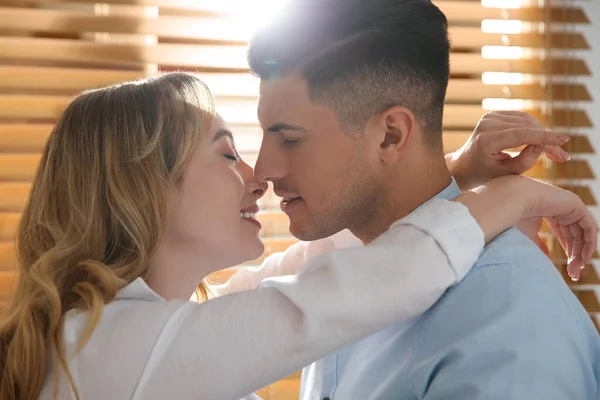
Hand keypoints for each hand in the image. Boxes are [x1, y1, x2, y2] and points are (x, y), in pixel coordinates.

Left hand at [448, 111, 570, 190]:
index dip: (543, 137)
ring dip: (543, 135)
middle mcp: (486, 124)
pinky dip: (534, 129)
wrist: (463, 166)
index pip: (520, 134)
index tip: (563, 140)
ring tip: (554, 153)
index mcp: (485, 141)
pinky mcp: (494, 114)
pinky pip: (522, 119)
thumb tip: (540, 145)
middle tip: (562, 157)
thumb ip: (524, 162)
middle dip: (547, 141)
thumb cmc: (482, 175)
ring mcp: (489, 117)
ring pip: (527, 121)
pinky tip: (540, 143)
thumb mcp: (504, 175)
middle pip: (526, 127)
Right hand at [509, 177, 595, 280]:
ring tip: (577, 268)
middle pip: (576, 236)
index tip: (570, 270)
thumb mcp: (529, 236)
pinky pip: (589, 227)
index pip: (566, 235)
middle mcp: (563, 209)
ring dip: (582, 252)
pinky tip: (584, 257)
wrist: (513, 201)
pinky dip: (589, 243)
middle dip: (576, 256)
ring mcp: (570, 206)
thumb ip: (540, 245)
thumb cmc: (516, 216)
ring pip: (583, 234)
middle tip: (574, 274)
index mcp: (551, 214)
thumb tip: (547, 256)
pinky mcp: (576, 205)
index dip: (569, 253)